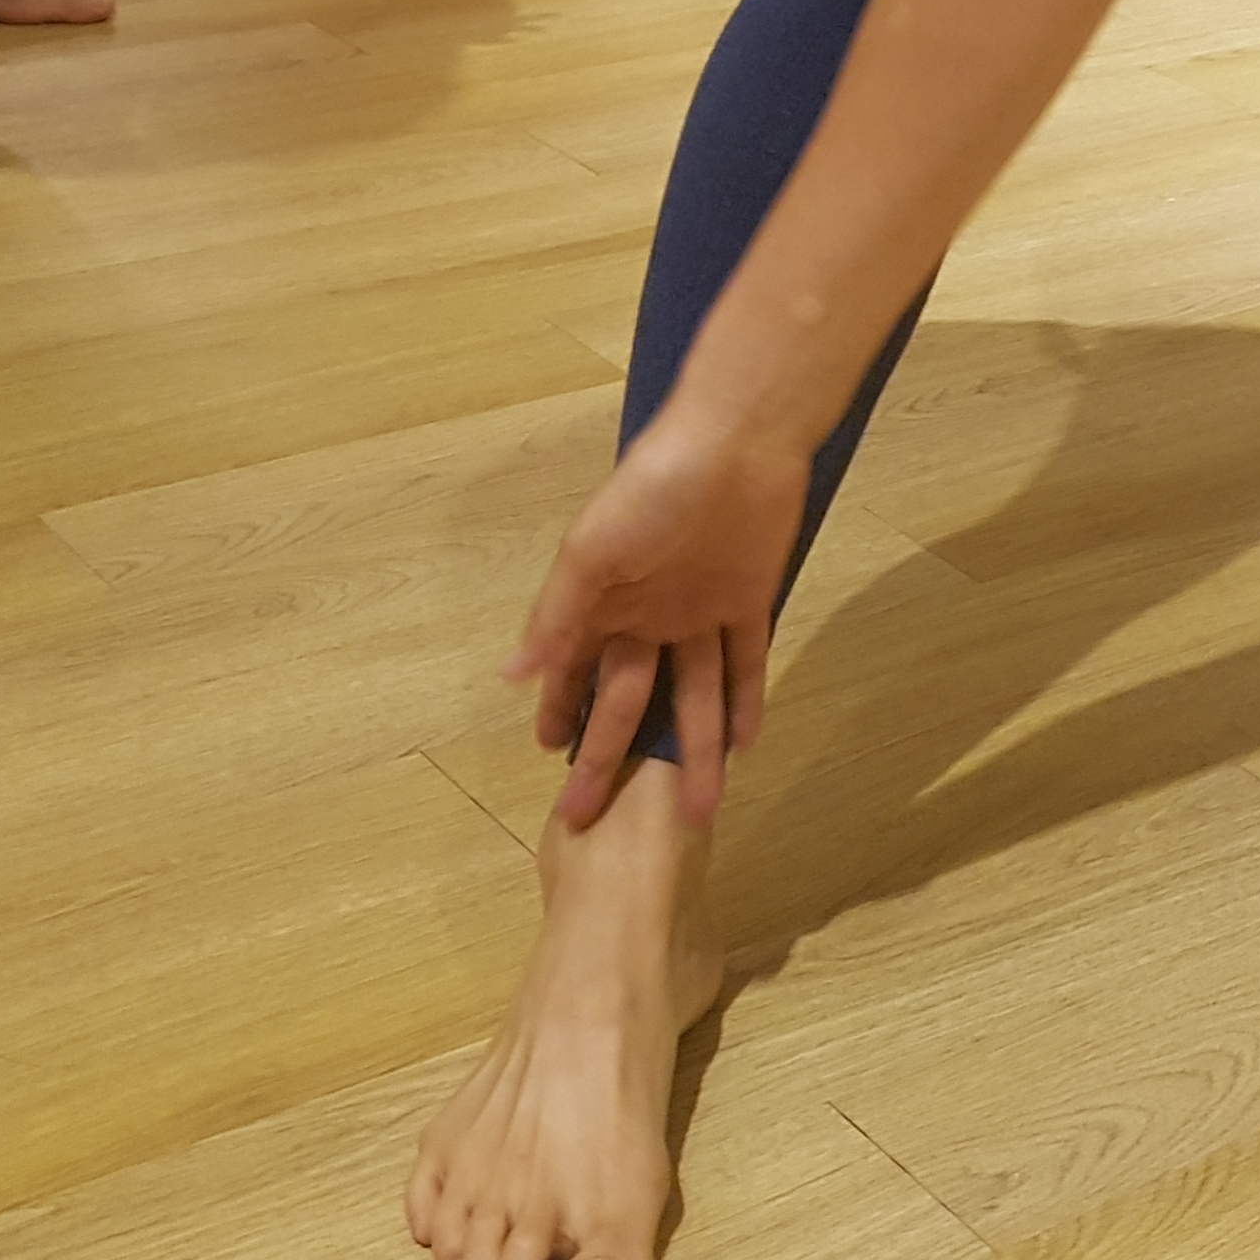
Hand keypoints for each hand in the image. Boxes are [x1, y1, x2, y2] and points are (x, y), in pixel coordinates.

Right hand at [505, 404, 811, 825]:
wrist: (732, 444)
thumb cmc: (649, 489)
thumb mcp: (591, 550)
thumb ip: (558, 614)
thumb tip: (512, 674)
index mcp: (603, 602)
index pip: (575, 673)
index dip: (560, 713)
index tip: (550, 760)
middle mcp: (647, 615)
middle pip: (628, 700)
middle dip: (611, 756)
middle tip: (593, 815)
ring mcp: (698, 612)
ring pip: (694, 697)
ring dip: (694, 751)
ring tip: (694, 812)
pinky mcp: (748, 602)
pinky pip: (746, 664)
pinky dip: (745, 704)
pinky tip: (742, 746)